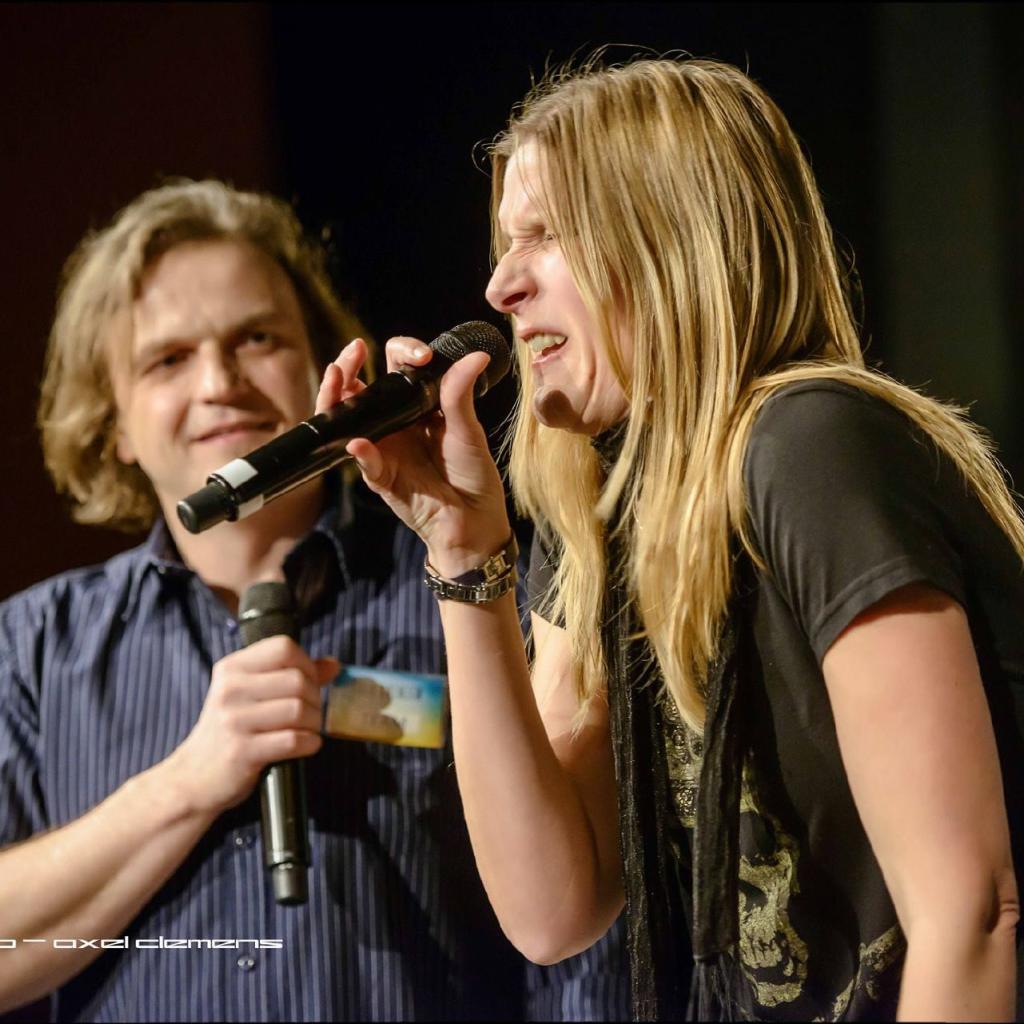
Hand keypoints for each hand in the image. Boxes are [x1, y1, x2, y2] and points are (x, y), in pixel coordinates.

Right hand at [163, 637, 337, 816]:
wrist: (193, 778)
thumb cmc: (228, 733)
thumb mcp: (251, 695)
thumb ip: (291, 675)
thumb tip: (333, 664)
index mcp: (232, 669)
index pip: (283, 647)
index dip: (306, 663)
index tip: (308, 682)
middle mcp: (230, 690)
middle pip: (297, 680)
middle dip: (315, 698)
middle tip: (309, 713)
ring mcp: (233, 721)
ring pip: (299, 710)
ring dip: (314, 723)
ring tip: (307, 730)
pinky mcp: (242, 751)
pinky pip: (293, 740)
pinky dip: (309, 744)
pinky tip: (304, 745)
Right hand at [317, 336, 511, 576]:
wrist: (474, 521)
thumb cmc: (472, 474)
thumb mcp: (468, 431)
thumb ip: (460, 394)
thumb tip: (476, 356)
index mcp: (417, 406)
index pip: (396, 367)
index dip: (402, 353)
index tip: (420, 355)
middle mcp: (394, 424)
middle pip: (360, 389)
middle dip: (349, 366)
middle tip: (354, 350)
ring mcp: (384, 450)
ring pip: (347, 420)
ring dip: (337, 398)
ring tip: (337, 378)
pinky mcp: (382, 478)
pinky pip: (365, 463)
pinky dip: (360, 452)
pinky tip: (359, 442)